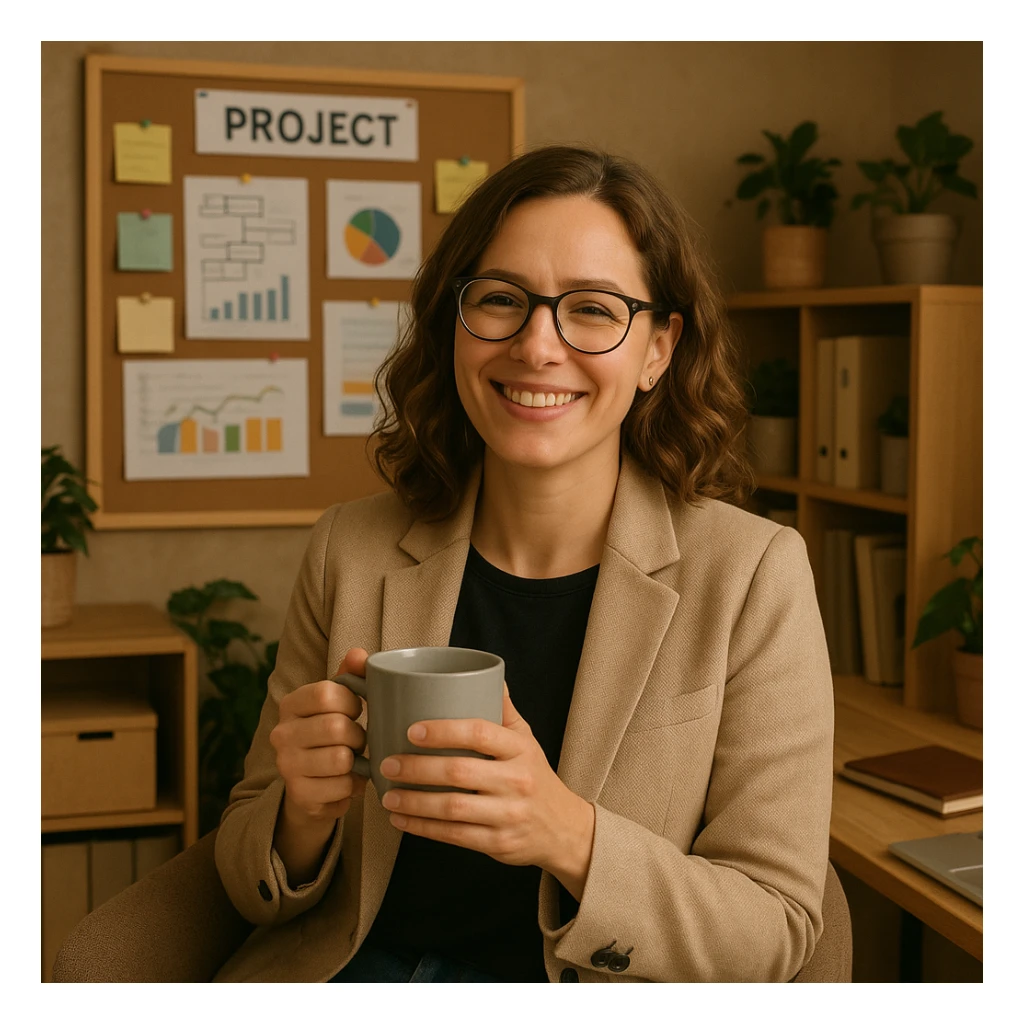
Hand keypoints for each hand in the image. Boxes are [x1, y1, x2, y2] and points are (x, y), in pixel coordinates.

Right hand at [269, 647, 368, 824]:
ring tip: (352, 760)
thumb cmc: (332, 734)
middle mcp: (281, 734)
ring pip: (341, 758)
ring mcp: (287, 766)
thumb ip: (351, 675)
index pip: (326, 693)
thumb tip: (358, 654)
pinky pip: (342, 786)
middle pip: (336, 727)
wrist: (314, 786)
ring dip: (357, 761)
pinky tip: (346, 780)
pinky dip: (353, 784)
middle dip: (358, 735)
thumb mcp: (341, 702)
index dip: (351, 702)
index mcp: (290, 704)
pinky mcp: (299, 794)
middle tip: (357, 740)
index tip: (356, 710)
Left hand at [376, 683, 594, 895]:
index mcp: (520, 749)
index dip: (444, 730)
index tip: (412, 730)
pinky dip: (423, 828)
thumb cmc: (534, 776)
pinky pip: (454, 835)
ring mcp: (508, 814)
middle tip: (388, 763)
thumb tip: (484, 672)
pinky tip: (401, 819)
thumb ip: (502, 709)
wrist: (563, 829)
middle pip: (460, 772)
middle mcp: (517, 781)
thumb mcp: (526, 740)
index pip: (480, 733)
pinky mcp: (498, 843)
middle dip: (418, 768)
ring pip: (453, 808)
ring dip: (414, 802)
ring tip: (387, 795)